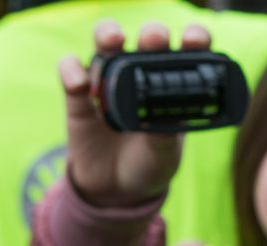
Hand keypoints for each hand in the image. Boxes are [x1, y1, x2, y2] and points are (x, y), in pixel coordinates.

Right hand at [58, 20, 210, 206]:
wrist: (116, 190)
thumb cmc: (149, 166)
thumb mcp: (164, 156)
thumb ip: (164, 134)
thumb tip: (166, 115)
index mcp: (172, 86)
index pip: (186, 53)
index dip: (193, 40)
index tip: (195, 40)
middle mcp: (142, 76)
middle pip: (146, 40)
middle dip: (151, 34)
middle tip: (154, 40)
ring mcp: (109, 82)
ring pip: (106, 43)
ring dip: (108, 34)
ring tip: (114, 41)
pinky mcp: (80, 95)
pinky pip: (71, 70)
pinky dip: (72, 70)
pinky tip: (81, 83)